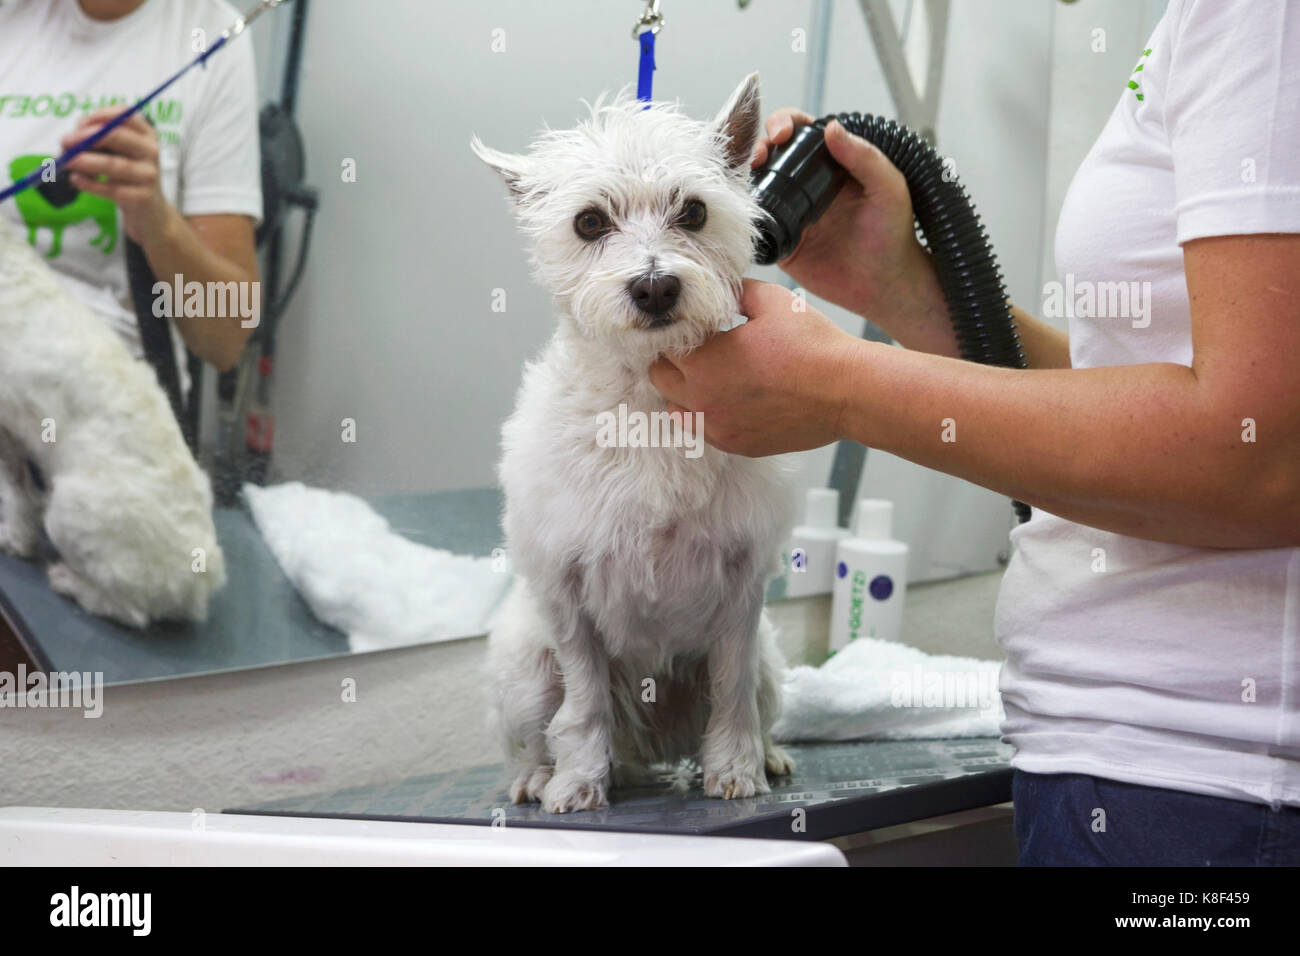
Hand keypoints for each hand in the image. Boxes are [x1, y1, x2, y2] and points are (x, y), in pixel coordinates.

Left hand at [62, 107, 173, 243]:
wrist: (150, 210)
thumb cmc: (128, 175)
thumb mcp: (119, 152)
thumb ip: (99, 140)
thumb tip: (71, 140)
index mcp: (146, 134)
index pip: (125, 114)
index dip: (100, 115)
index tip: (80, 123)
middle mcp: (151, 151)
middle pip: (117, 136)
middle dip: (86, 137)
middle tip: (65, 141)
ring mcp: (149, 175)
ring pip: (114, 164)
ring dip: (85, 161)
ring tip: (66, 162)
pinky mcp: (142, 197)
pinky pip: (111, 189)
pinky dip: (90, 184)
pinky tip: (76, 179)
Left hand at [649, 279, 862, 456]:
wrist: (847, 391)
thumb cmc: (812, 344)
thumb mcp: (771, 301)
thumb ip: (736, 292)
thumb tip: (723, 291)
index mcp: (703, 361)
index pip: (664, 347)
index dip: (678, 334)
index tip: (697, 329)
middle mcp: (701, 399)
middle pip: (662, 380)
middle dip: (674, 363)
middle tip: (702, 351)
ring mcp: (717, 427)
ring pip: (678, 411)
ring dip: (687, 393)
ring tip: (715, 378)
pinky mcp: (737, 445)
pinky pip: (705, 432)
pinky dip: (710, 416)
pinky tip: (731, 402)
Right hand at [752, 108, 943, 333]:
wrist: (884, 285)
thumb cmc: (893, 235)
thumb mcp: (888, 188)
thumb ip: (865, 157)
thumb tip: (832, 128)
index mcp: (832, 164)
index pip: (801, 131)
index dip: (785, 123)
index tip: (782, 132)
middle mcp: (807, 184)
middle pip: (771, 154)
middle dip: (757, 146)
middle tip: (757, 157)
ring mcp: (791, 212)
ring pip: (758, 185)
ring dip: (744, 177)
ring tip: (744, 180)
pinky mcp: (781, 242)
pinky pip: (755, 225)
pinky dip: (744, 215)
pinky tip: (742, 210)